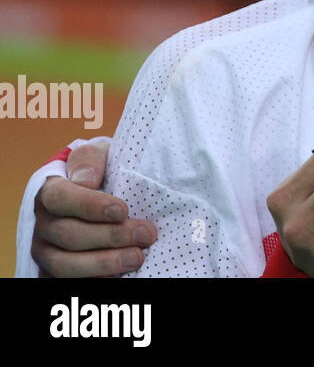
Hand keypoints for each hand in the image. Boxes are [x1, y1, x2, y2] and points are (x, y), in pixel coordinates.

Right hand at [31, 141, 157, 276]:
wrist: (102, 190)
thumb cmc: (101, 171)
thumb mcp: (100, 154)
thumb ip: (91, 158)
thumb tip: (85, 179)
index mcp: (50, 193)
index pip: (61, 199)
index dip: (90, 206)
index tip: (123, 210)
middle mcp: (44, 224)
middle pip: (69, 235)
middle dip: (111, 237)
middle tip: (146, 234)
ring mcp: (47, 251)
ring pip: (66, 264)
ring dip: (104, 263)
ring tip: (137, 257)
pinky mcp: (57, 272)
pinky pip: (69, 282)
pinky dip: (96, 279)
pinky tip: (121, 275)